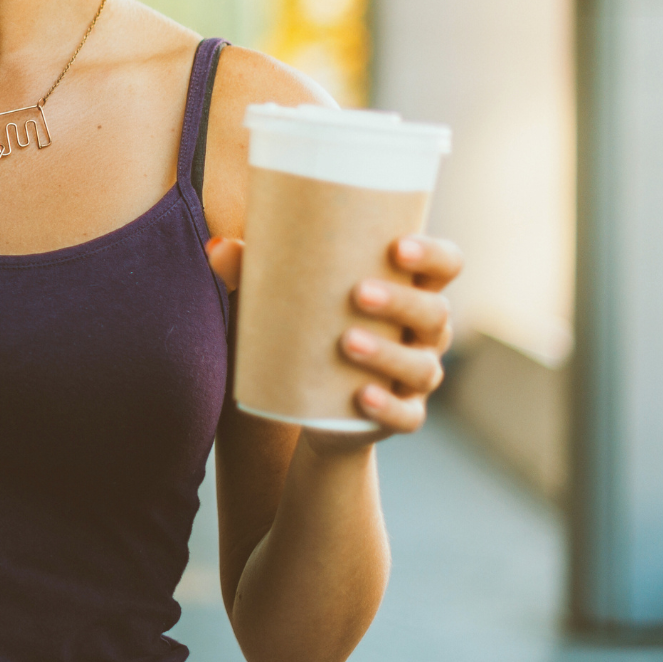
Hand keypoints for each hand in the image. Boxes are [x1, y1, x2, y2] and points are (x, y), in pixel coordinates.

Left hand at [205, 233, 463, 441]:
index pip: (446, 264)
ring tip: (345, 341)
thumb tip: (216, 246)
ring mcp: (417, 377)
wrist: (307, 404)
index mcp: (410, 289)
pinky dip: (387, 408)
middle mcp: (425, 332)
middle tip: (358, 292)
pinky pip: (407, 416)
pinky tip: (362, 396)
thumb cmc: (304, 327)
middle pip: (435, 312)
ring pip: (422, 366)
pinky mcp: (401, 416)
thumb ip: (251, 270)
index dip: (434, 254)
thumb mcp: (282, 296)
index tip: (397, 245)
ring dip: (388, 353)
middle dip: (402, 301)